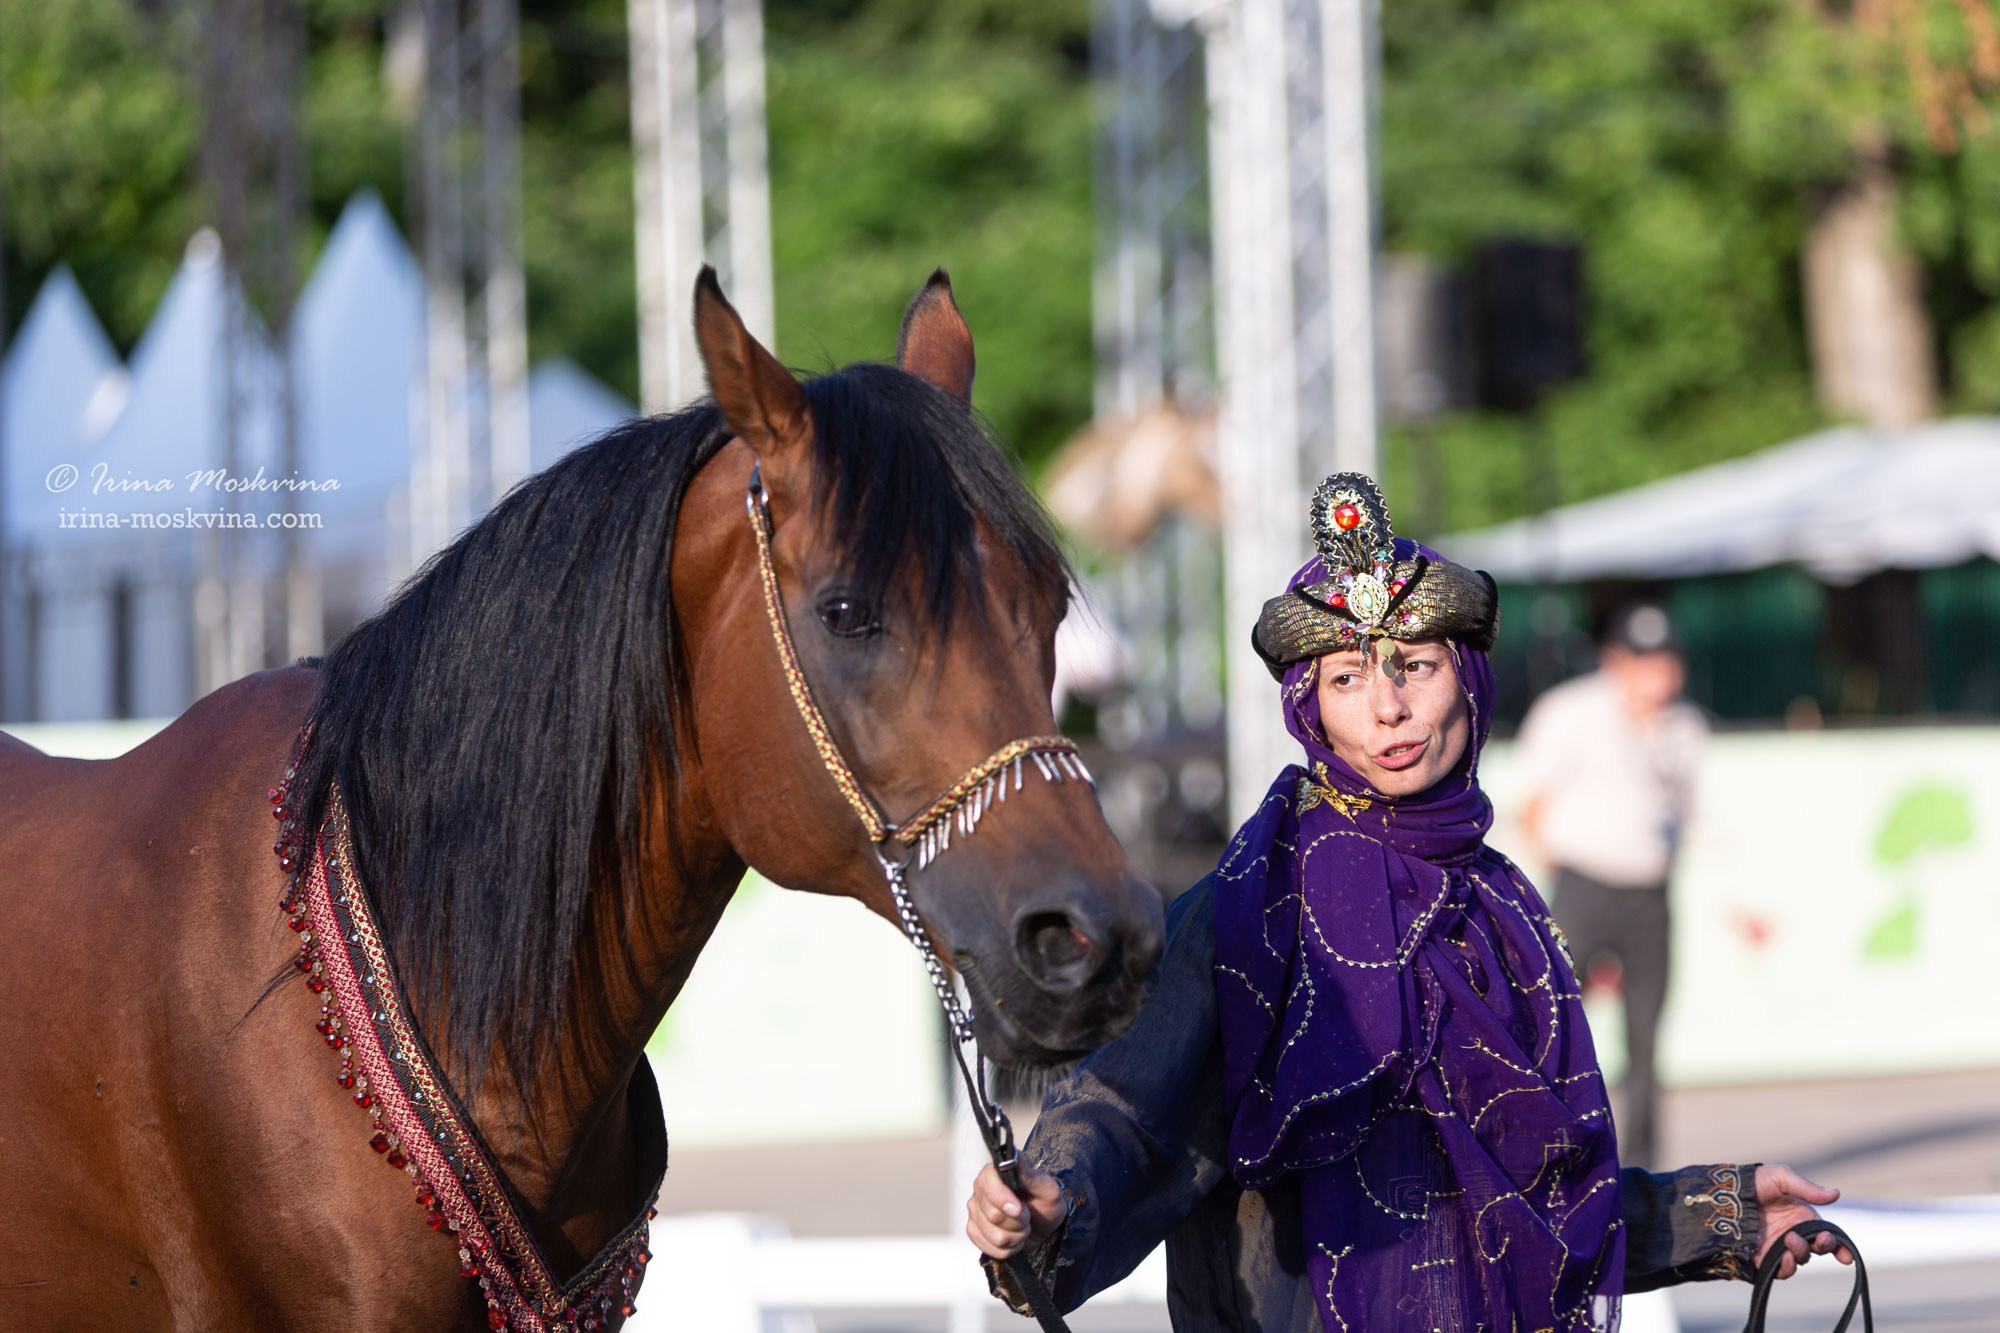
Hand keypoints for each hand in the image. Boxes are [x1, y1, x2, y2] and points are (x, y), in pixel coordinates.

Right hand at [965, 1162, 1066, 1260]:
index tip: (1020, 1209)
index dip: (1004, 1200)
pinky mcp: (973, 1231)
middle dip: (1018, 1222)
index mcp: (994, 1173)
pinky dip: (1007, 1249)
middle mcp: (979, 1190)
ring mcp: (974, 1212)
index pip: (987, 1185)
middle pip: (993, 1215)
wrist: (1043, 1223)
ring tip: (1022, 1228)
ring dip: (1016, 1237)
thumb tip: (1014, 1157)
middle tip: (1027, 1217)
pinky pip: (988, 1248)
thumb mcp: (1046, 1187)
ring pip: (993, 1236)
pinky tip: (1013, 1238)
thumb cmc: (1045, 1201)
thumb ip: (1029, 1174)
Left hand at [1754, 1164, 1853, 1278]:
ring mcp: (1778, 1247)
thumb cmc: (1751, 1182)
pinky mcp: (1762, 1259)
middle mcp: (1793, 1234)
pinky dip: (1787, 1267)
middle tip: (1820, 1239)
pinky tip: (1785, 1256)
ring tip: (1790, 1240)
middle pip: (1817, 1249)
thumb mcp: (1780, 1178)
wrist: (1720, 1194)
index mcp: (1801, 1217)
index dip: (1839, 1246)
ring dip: (1801, 1253)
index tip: (1846, 1255)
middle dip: (1824, 1247)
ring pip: (1800, 1259)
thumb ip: (1806, 1188)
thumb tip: (1836, 1194)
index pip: (1826, 1235)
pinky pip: (1780, 1270)